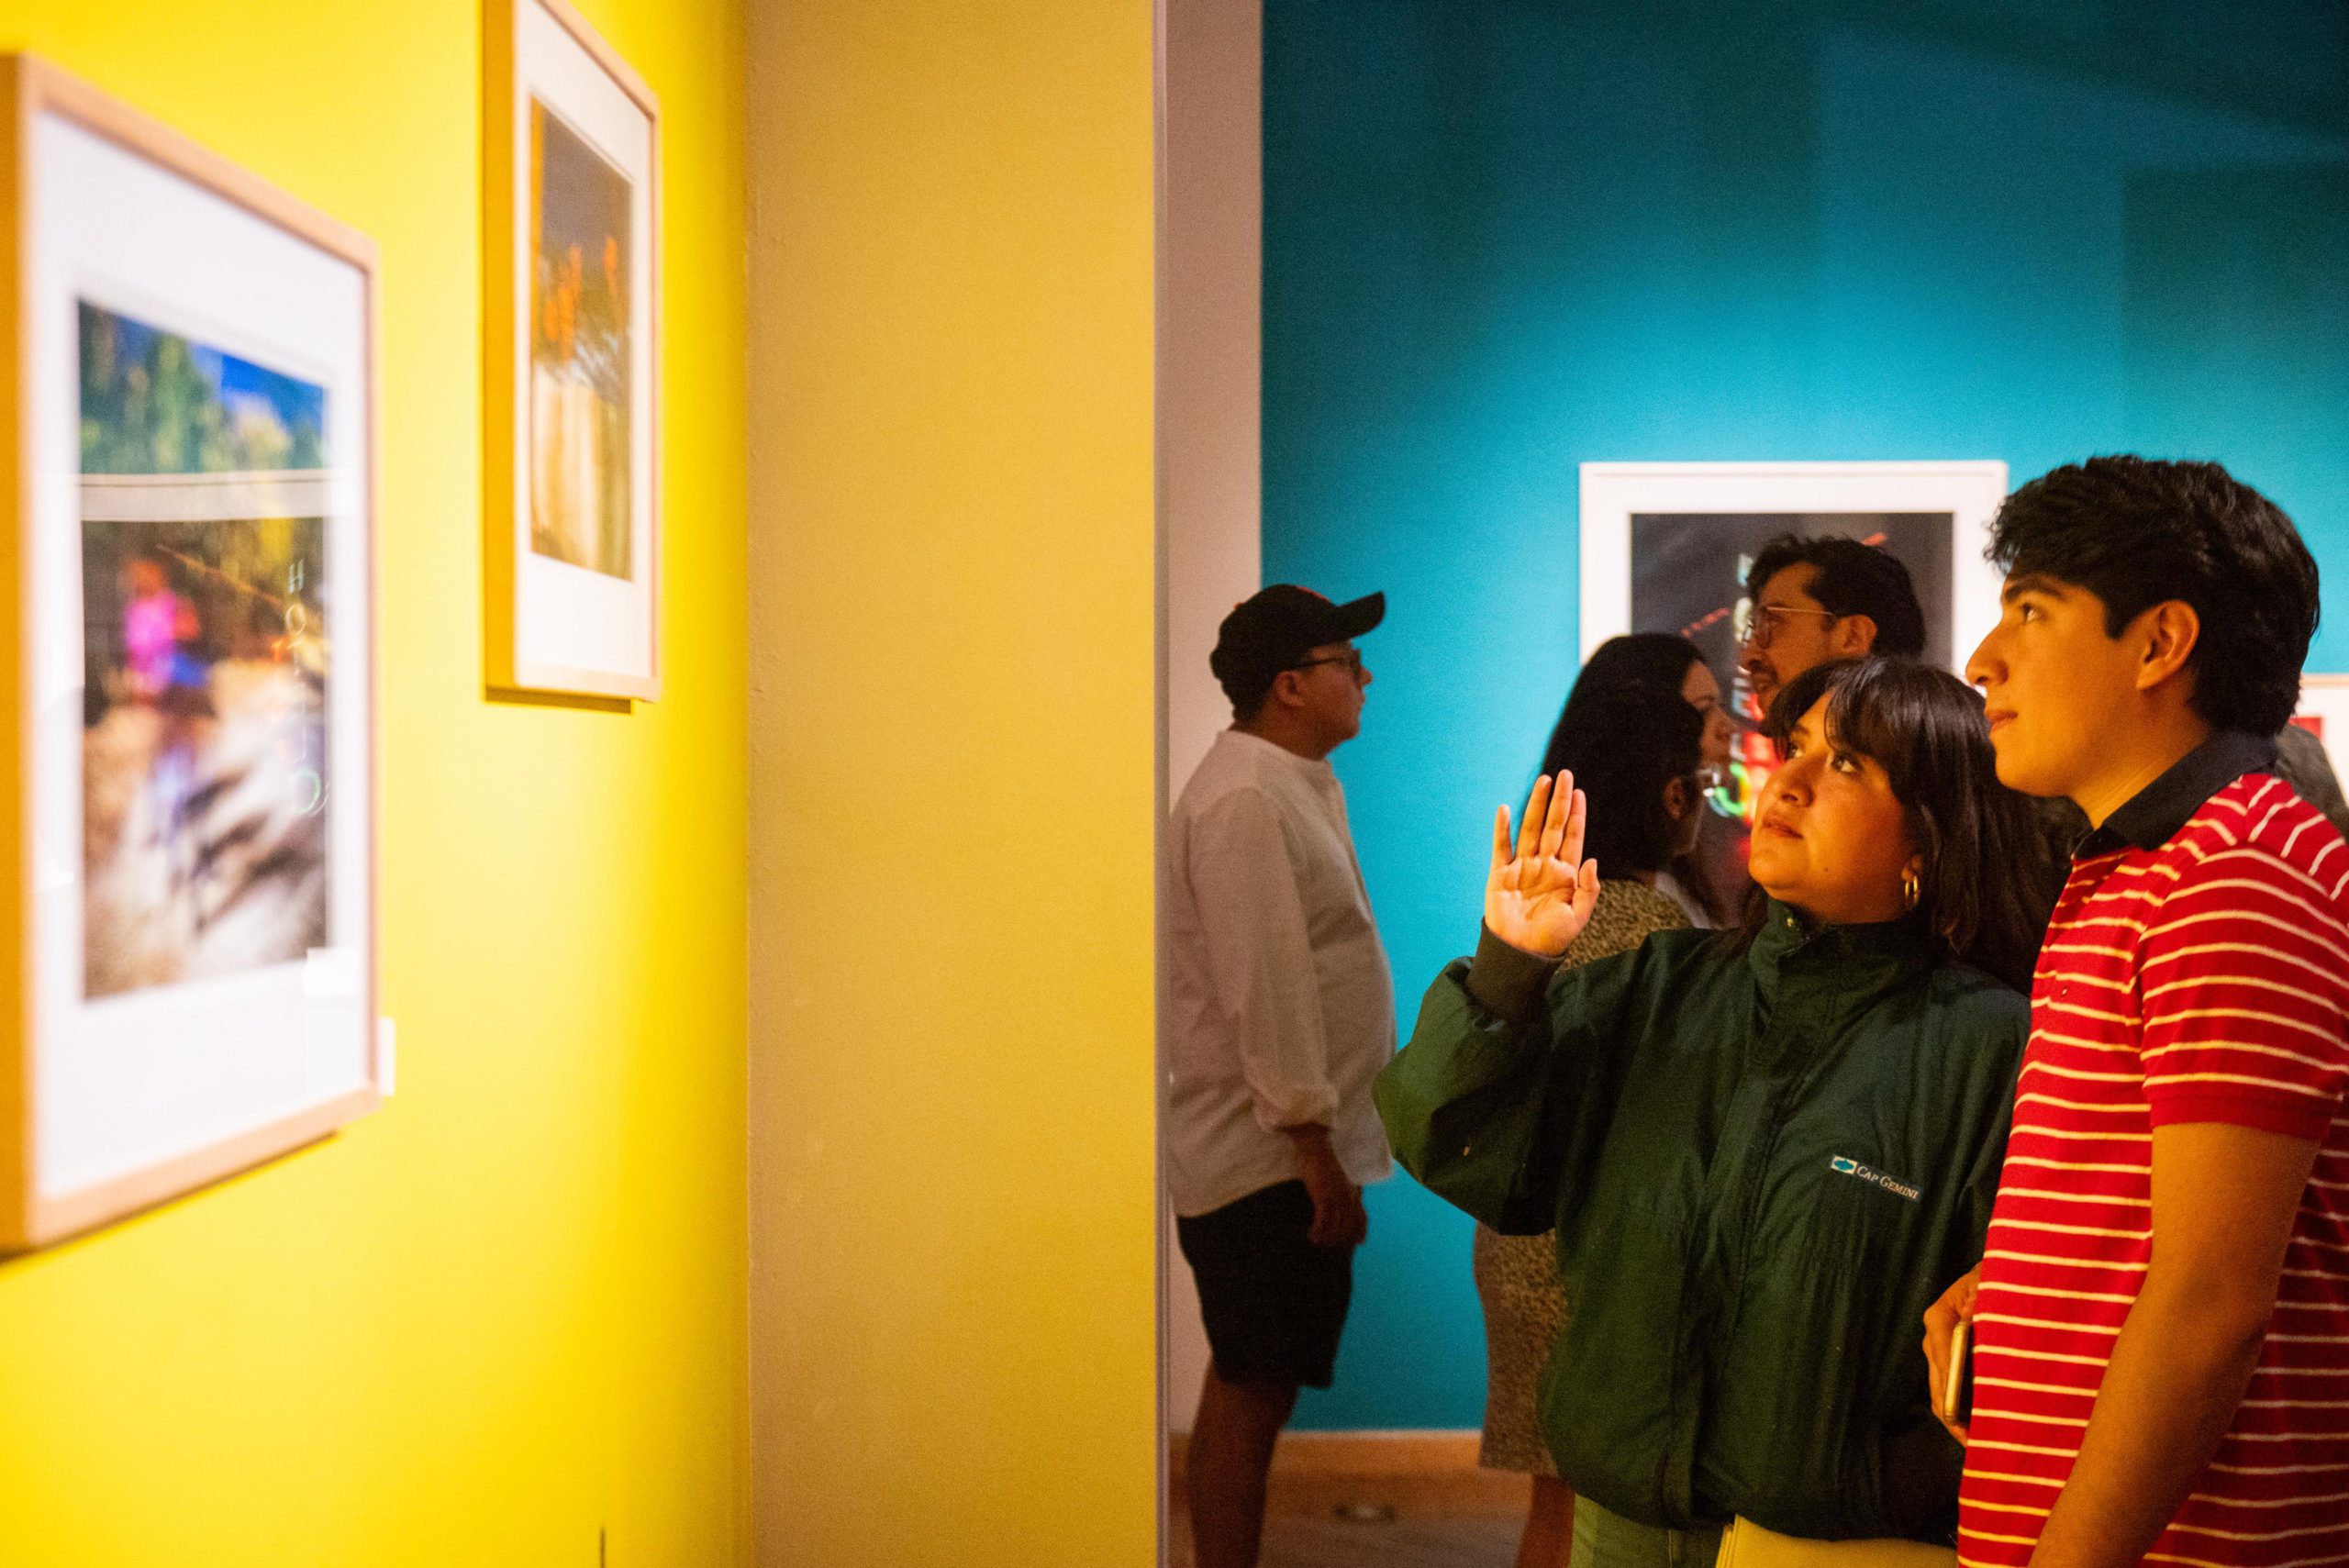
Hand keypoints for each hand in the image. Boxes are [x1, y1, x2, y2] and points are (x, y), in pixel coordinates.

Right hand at [1289, 1129, 1367, 1248]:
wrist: (1317, 1150)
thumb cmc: (1325, 1164)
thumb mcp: (1340, 1180)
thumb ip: (1345, 1192)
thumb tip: (1346, 1204)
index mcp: (1353, 1194)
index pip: (1362, 1219)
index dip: (1361, 1232)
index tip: (1357, 1243)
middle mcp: (1348, 1198)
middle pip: (1348, 1228)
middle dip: (1337, 1240)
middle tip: (1326, 1243)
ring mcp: (1336, 1199)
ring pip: (1335, 1228)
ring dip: (1325, 1238)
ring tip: (1316, 1240)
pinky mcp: (1323, 1197)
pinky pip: (1322, 1222)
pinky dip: (1317, 1231)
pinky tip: (1310, 1233)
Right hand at [1485, 772, 1601, 957]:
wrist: (1522, 954)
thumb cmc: (1552, 938)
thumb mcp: (1579, 916)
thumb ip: (1589, 888)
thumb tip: (1591, 858)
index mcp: (1565, 874)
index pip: (1572, 837)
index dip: (1576, 815)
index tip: (1580, 793)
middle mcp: (1544, 865)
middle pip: (1553, 826)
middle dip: (1559, 801)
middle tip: (1565, 776)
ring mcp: (1522, 867)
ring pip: (1530, 829)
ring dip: (1536, 806)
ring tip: (1543, 782)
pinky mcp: (1500, 875)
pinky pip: (1501, 847)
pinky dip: (1502, 829)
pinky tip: (1505, 810)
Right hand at [1923, 1262, 1981, 1443]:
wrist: (1993, 1277)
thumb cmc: (1992, 1277)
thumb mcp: (1989, 1282)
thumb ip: (1981, 1295)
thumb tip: (1971, 1312)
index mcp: (1938, 1319)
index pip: (1942, 1361)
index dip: (1952, 1394)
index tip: (1962, 1423)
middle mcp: (1933, 1338)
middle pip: (1938, 1384)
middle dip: (1953, 1416)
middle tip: (1973, 1444)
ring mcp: (1940, 1351)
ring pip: (1942, 1391)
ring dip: (1957, 1417)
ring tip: (1977, 1442)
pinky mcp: (1951, 1360)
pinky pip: (1951, 1389)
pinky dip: (1962, 1409)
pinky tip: (1977, 1427)